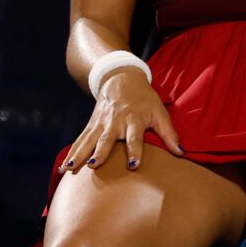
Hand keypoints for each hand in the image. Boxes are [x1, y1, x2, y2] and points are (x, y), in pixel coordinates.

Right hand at [64, 67, 183, 172]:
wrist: (121, 77)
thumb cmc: (144, 98)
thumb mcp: (159, 112)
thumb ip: (169, 133)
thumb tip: (181, 152)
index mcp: (133, 119)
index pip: (134, 137)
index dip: (134, 151)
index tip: (132, 166)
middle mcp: (115, 121)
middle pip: (106, 139)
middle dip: (100, 152)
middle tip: (94, 165)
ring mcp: (100, 123)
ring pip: (88, 140)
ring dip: (79, 154)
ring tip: (70, 169)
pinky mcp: (91, 125)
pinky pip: (80, 140)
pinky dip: (71, 153)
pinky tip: (64, 167)